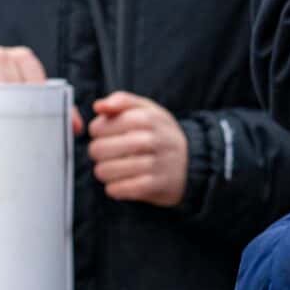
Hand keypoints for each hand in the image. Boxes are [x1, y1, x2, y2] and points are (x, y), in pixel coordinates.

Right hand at [0, 46, 81, 132]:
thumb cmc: (4, 96)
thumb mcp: (26, 98)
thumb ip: (54, 108)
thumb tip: (76, 127)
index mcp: (20, 59)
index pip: (32, 69)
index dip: (37, 89)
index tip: (42, 112)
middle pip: (8, 73)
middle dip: (14, 98)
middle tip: (20, 121)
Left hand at [88, 92, 188, 207]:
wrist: (194, 162)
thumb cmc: (161, 134)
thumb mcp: (148, 110)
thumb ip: (122, 101)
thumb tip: (98, 106)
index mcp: (147, 118)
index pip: (99, 127)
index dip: (96, 132)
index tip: (104, 135)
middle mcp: (152, 140)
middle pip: (99, 149)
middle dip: (97, 154)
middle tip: (105, 154)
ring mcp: (155, 164)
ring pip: (106, 171)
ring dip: (104, 172)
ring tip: (112, 169)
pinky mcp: (156, 185)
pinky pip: (120, 189)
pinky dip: (115, 188)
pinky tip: (120, 183)